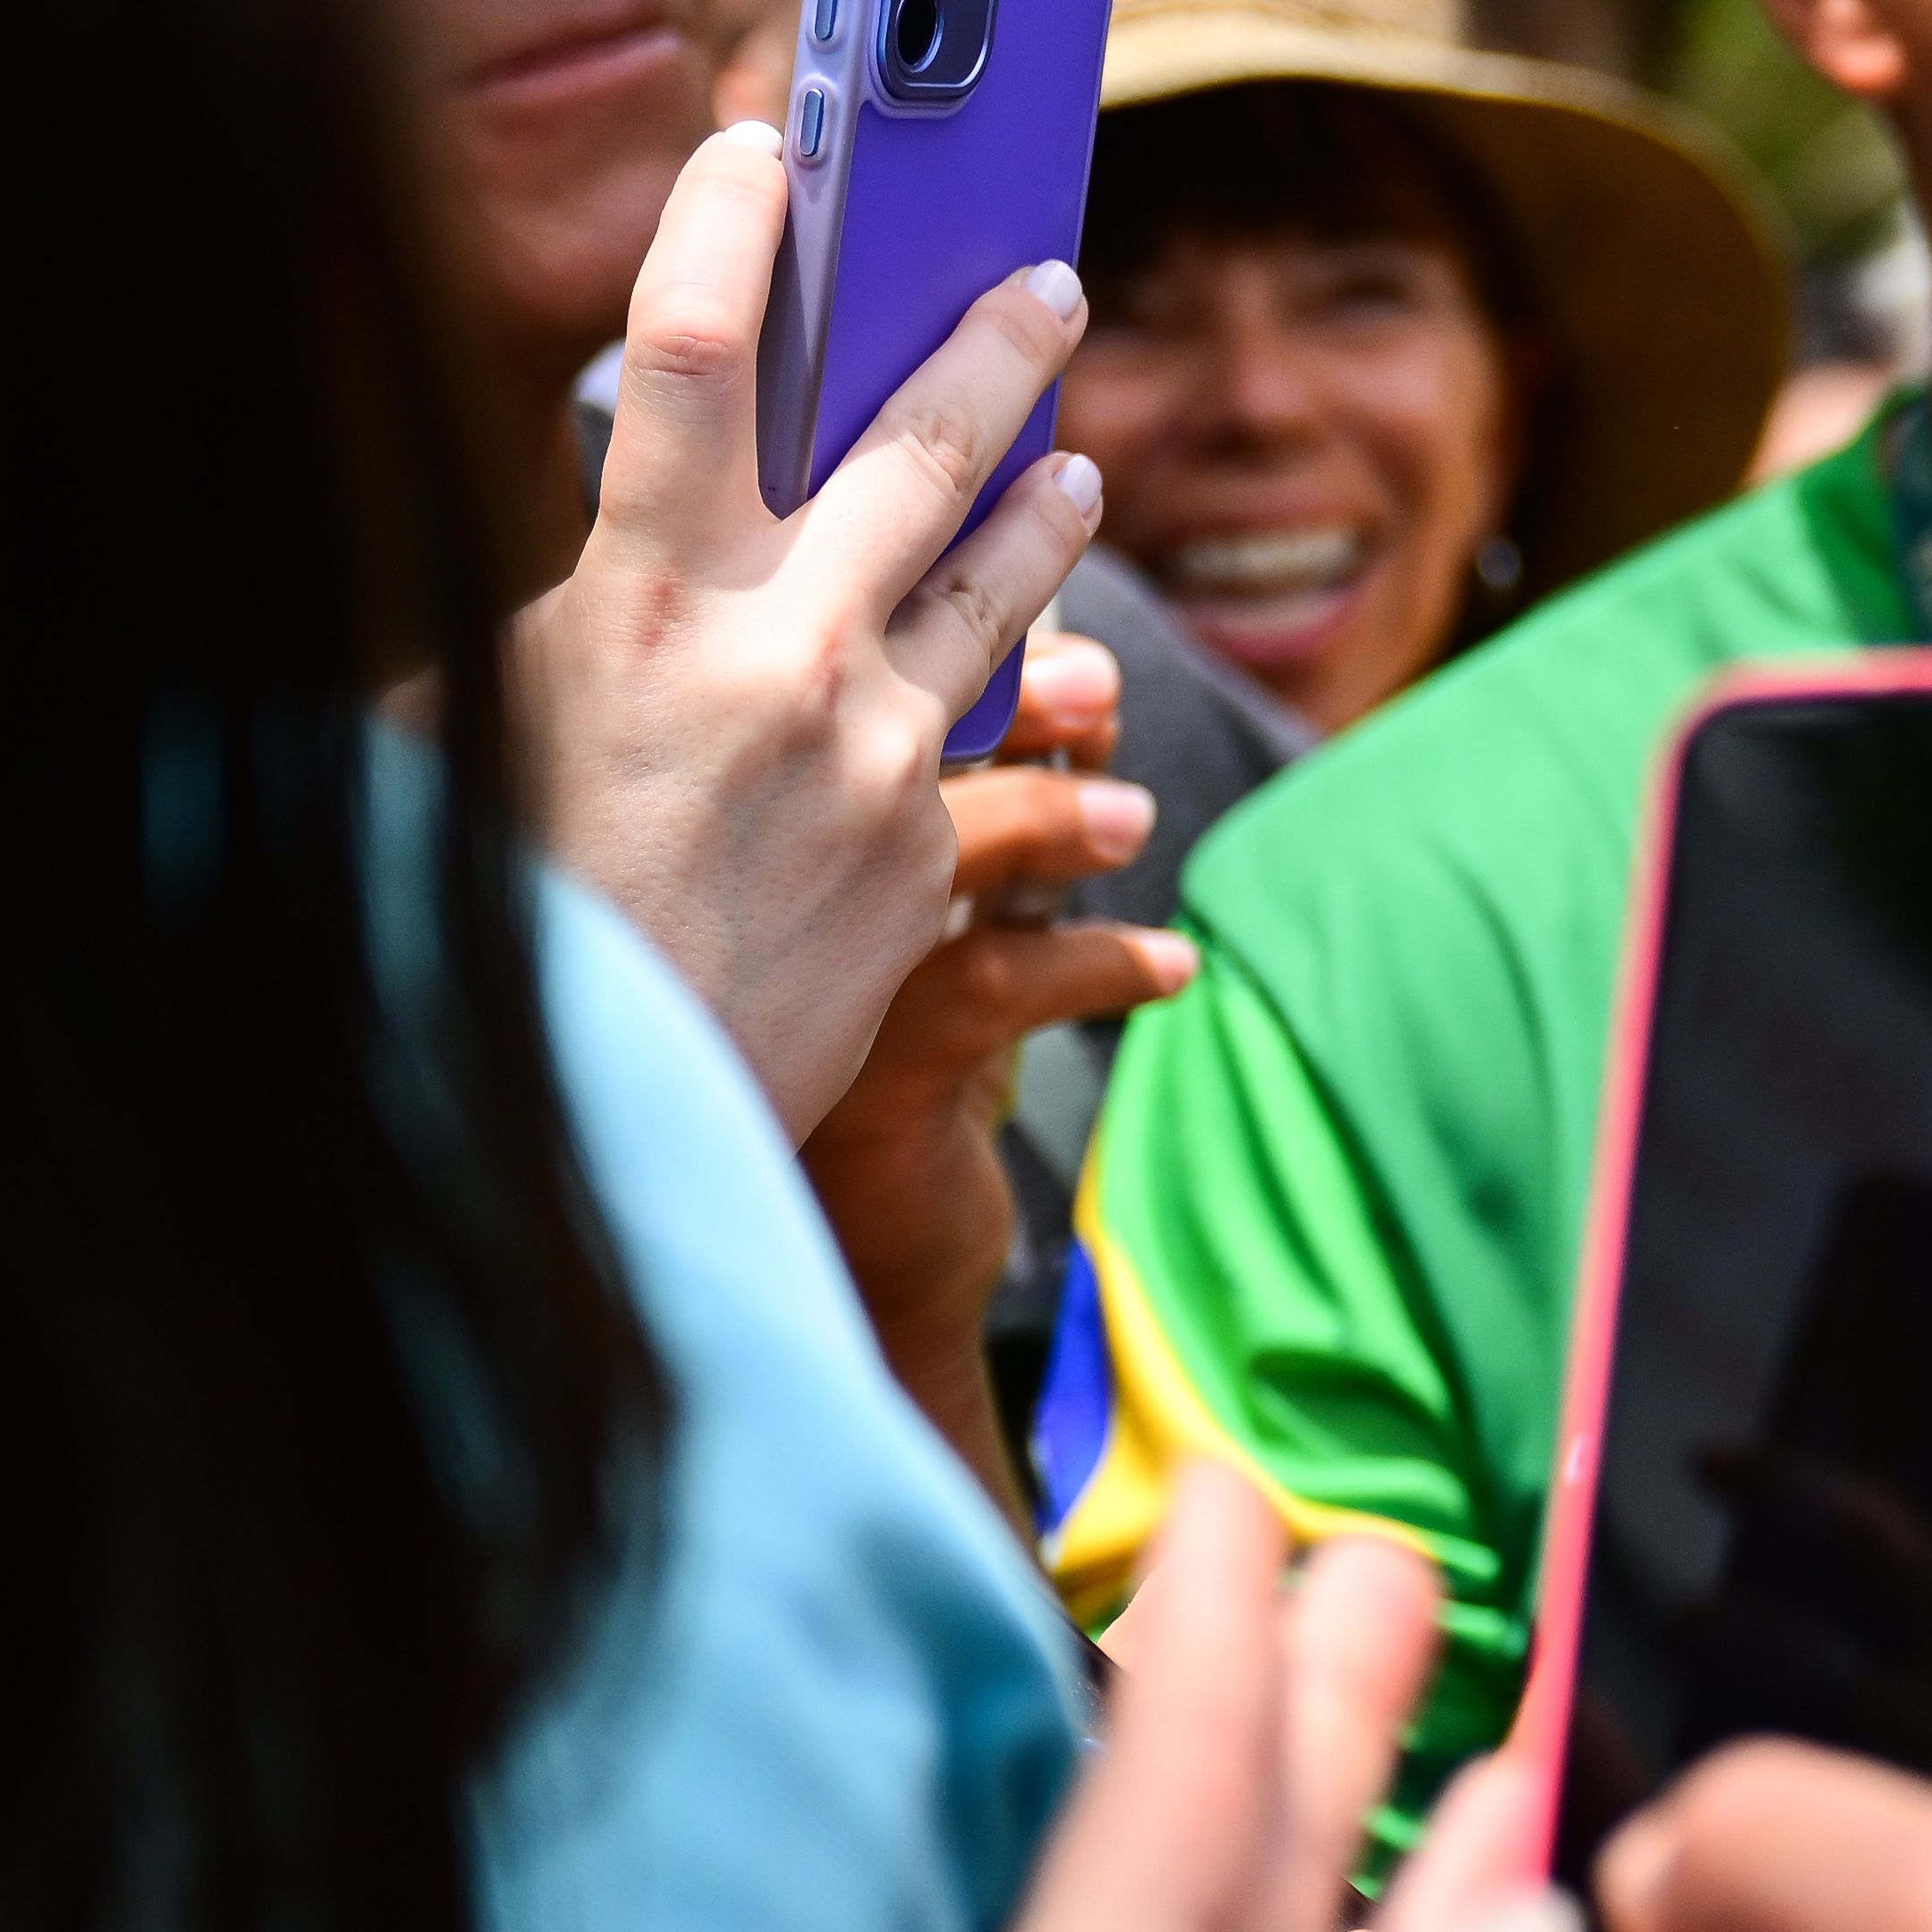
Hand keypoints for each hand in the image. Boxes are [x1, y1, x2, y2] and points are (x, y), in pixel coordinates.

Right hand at [520, 122, 1102, 1127]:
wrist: (578, 1108)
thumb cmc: (476, 908)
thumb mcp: (448, 730)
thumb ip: (517, 624)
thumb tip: (534, 551)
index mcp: (635, 601)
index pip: (693, 355)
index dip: (727, 228)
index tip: (760, 149)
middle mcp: (780, 653)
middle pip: (922, 450)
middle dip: (997, 350)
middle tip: (1056, 283)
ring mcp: (875, 756)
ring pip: (1003, 592)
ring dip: (1047, 519)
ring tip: (1081, 471)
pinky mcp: (927, 862)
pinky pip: (995, 776)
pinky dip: (1031, 744)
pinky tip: (1079, 741)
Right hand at [792, 635, 1185, 1502]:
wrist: (878, 1271)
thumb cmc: (912, 1069)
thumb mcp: (953, 924)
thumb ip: (998, 817)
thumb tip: (1092, 686)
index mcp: (765, 856)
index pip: (850, 715)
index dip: (960, 664)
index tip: (1069, 660)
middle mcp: (758, 914)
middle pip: (873, 759)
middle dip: (1005, 704)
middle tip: (1101, 692)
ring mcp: (801, 997)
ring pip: (922, 863)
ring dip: (1050, 823)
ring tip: (1134, 820)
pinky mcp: (867, 1087)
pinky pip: (992, 987)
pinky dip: (1100, 962)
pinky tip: (1174, 968)